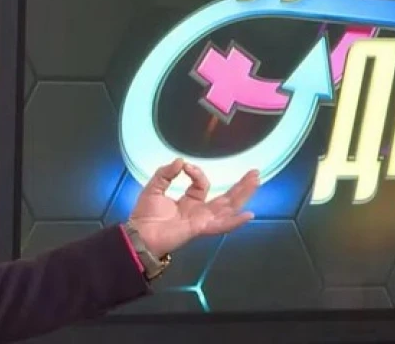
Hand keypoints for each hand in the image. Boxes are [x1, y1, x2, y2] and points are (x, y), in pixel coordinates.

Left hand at [129, 159, 258, 256]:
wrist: (139, 234)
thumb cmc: (145, 214)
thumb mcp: (154, 187)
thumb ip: (165, 173)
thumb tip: (180, 160)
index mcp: (188, 202)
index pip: (201, 185)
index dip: (197, 173)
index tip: (185, 167)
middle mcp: (199, 212)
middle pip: (225, 198)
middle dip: (240, 186)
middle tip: (254, 172)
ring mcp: (202, 221)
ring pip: (228, 208)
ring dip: (243, 195)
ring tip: (256, 181)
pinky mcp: (200, 228)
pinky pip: (221, 225)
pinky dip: (235, 221)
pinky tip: (249, 215)